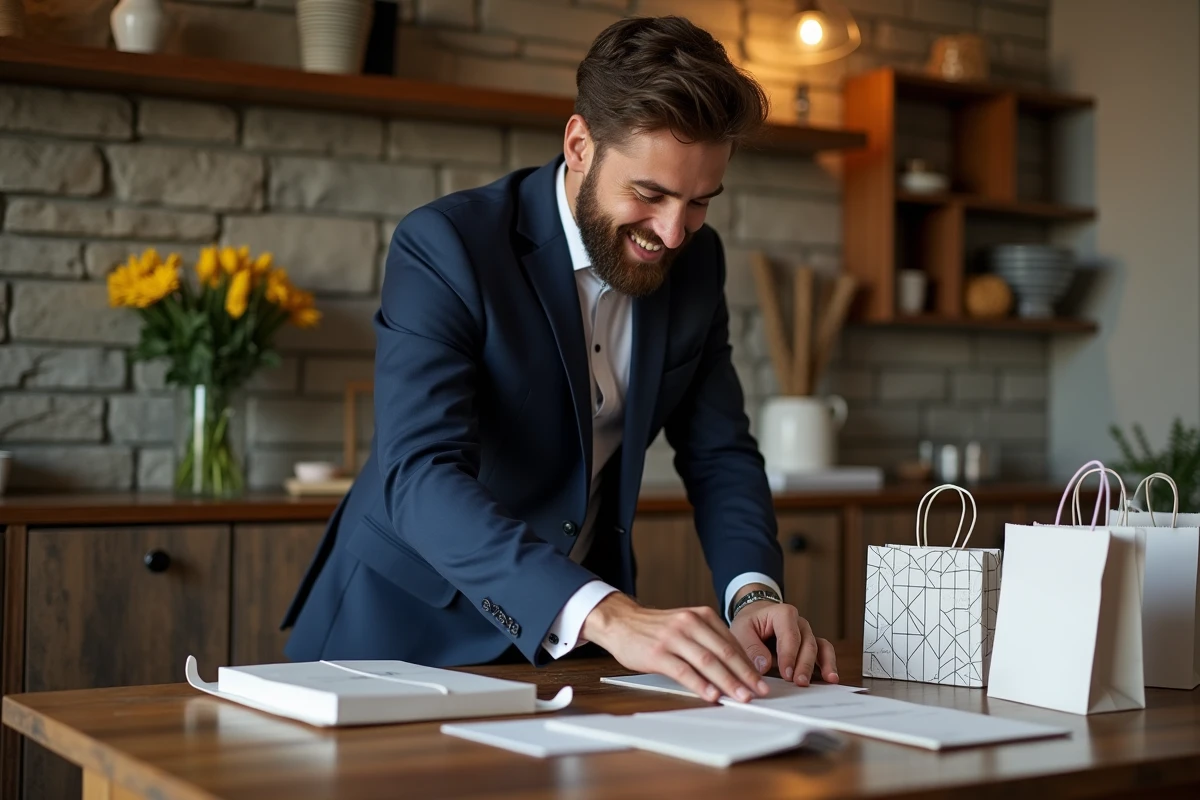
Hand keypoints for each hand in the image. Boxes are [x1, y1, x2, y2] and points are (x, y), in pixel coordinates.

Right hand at [581, 593, 769, 702]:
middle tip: (760, 692)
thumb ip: (707, 641)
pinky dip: (700, 684)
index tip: (760, 681)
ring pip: (707, 662)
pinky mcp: (658, 653)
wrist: (621, 621)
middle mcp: (690, 624)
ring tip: (742, 697)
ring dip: (728, 682)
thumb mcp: (686, 625)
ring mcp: (673, 638)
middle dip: (745, 674)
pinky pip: (684, 671)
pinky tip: (712, 695)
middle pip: (724, 652)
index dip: (748, 664)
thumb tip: (734, 668)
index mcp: (701, 616)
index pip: (731, 643)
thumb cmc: (655, 628)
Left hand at [730, 601, 837, 686]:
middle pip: (807, 643)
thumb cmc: (749, 624)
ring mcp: (807, 633)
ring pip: (819, 648)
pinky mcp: (810, 645)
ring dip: (822, 665)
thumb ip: (751, 648)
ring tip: (826, 680)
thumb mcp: (741, 631)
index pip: (789, 635)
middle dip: (804, 664)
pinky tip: (831, 678)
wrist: (755, 617)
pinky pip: (824, 652)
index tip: (786, 673)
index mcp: (782, 613)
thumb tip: (764, 666)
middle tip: (799, 682)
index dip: (789, 655)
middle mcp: (799, 622)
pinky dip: (829, 664)